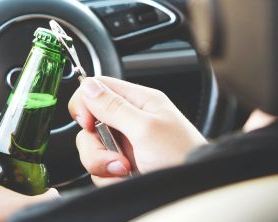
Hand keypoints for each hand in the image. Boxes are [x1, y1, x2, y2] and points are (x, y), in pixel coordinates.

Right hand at [68, 77, 205, 185]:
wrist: (192, 191)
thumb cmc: (182, 157)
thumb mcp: (146, 129)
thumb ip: (114, 107)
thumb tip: (88, 85)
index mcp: (139, 101)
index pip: (98, 87)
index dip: (85, 103)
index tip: (88, 123)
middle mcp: (129, 120)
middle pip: (90, 123)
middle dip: (96, 144)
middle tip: (115, 156)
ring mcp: (124, 145)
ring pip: (91, 148)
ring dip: (103, 164)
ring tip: (125, 170)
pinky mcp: (121, 166)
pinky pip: (99, 169)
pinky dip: (109, 178)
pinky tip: (126, 179)